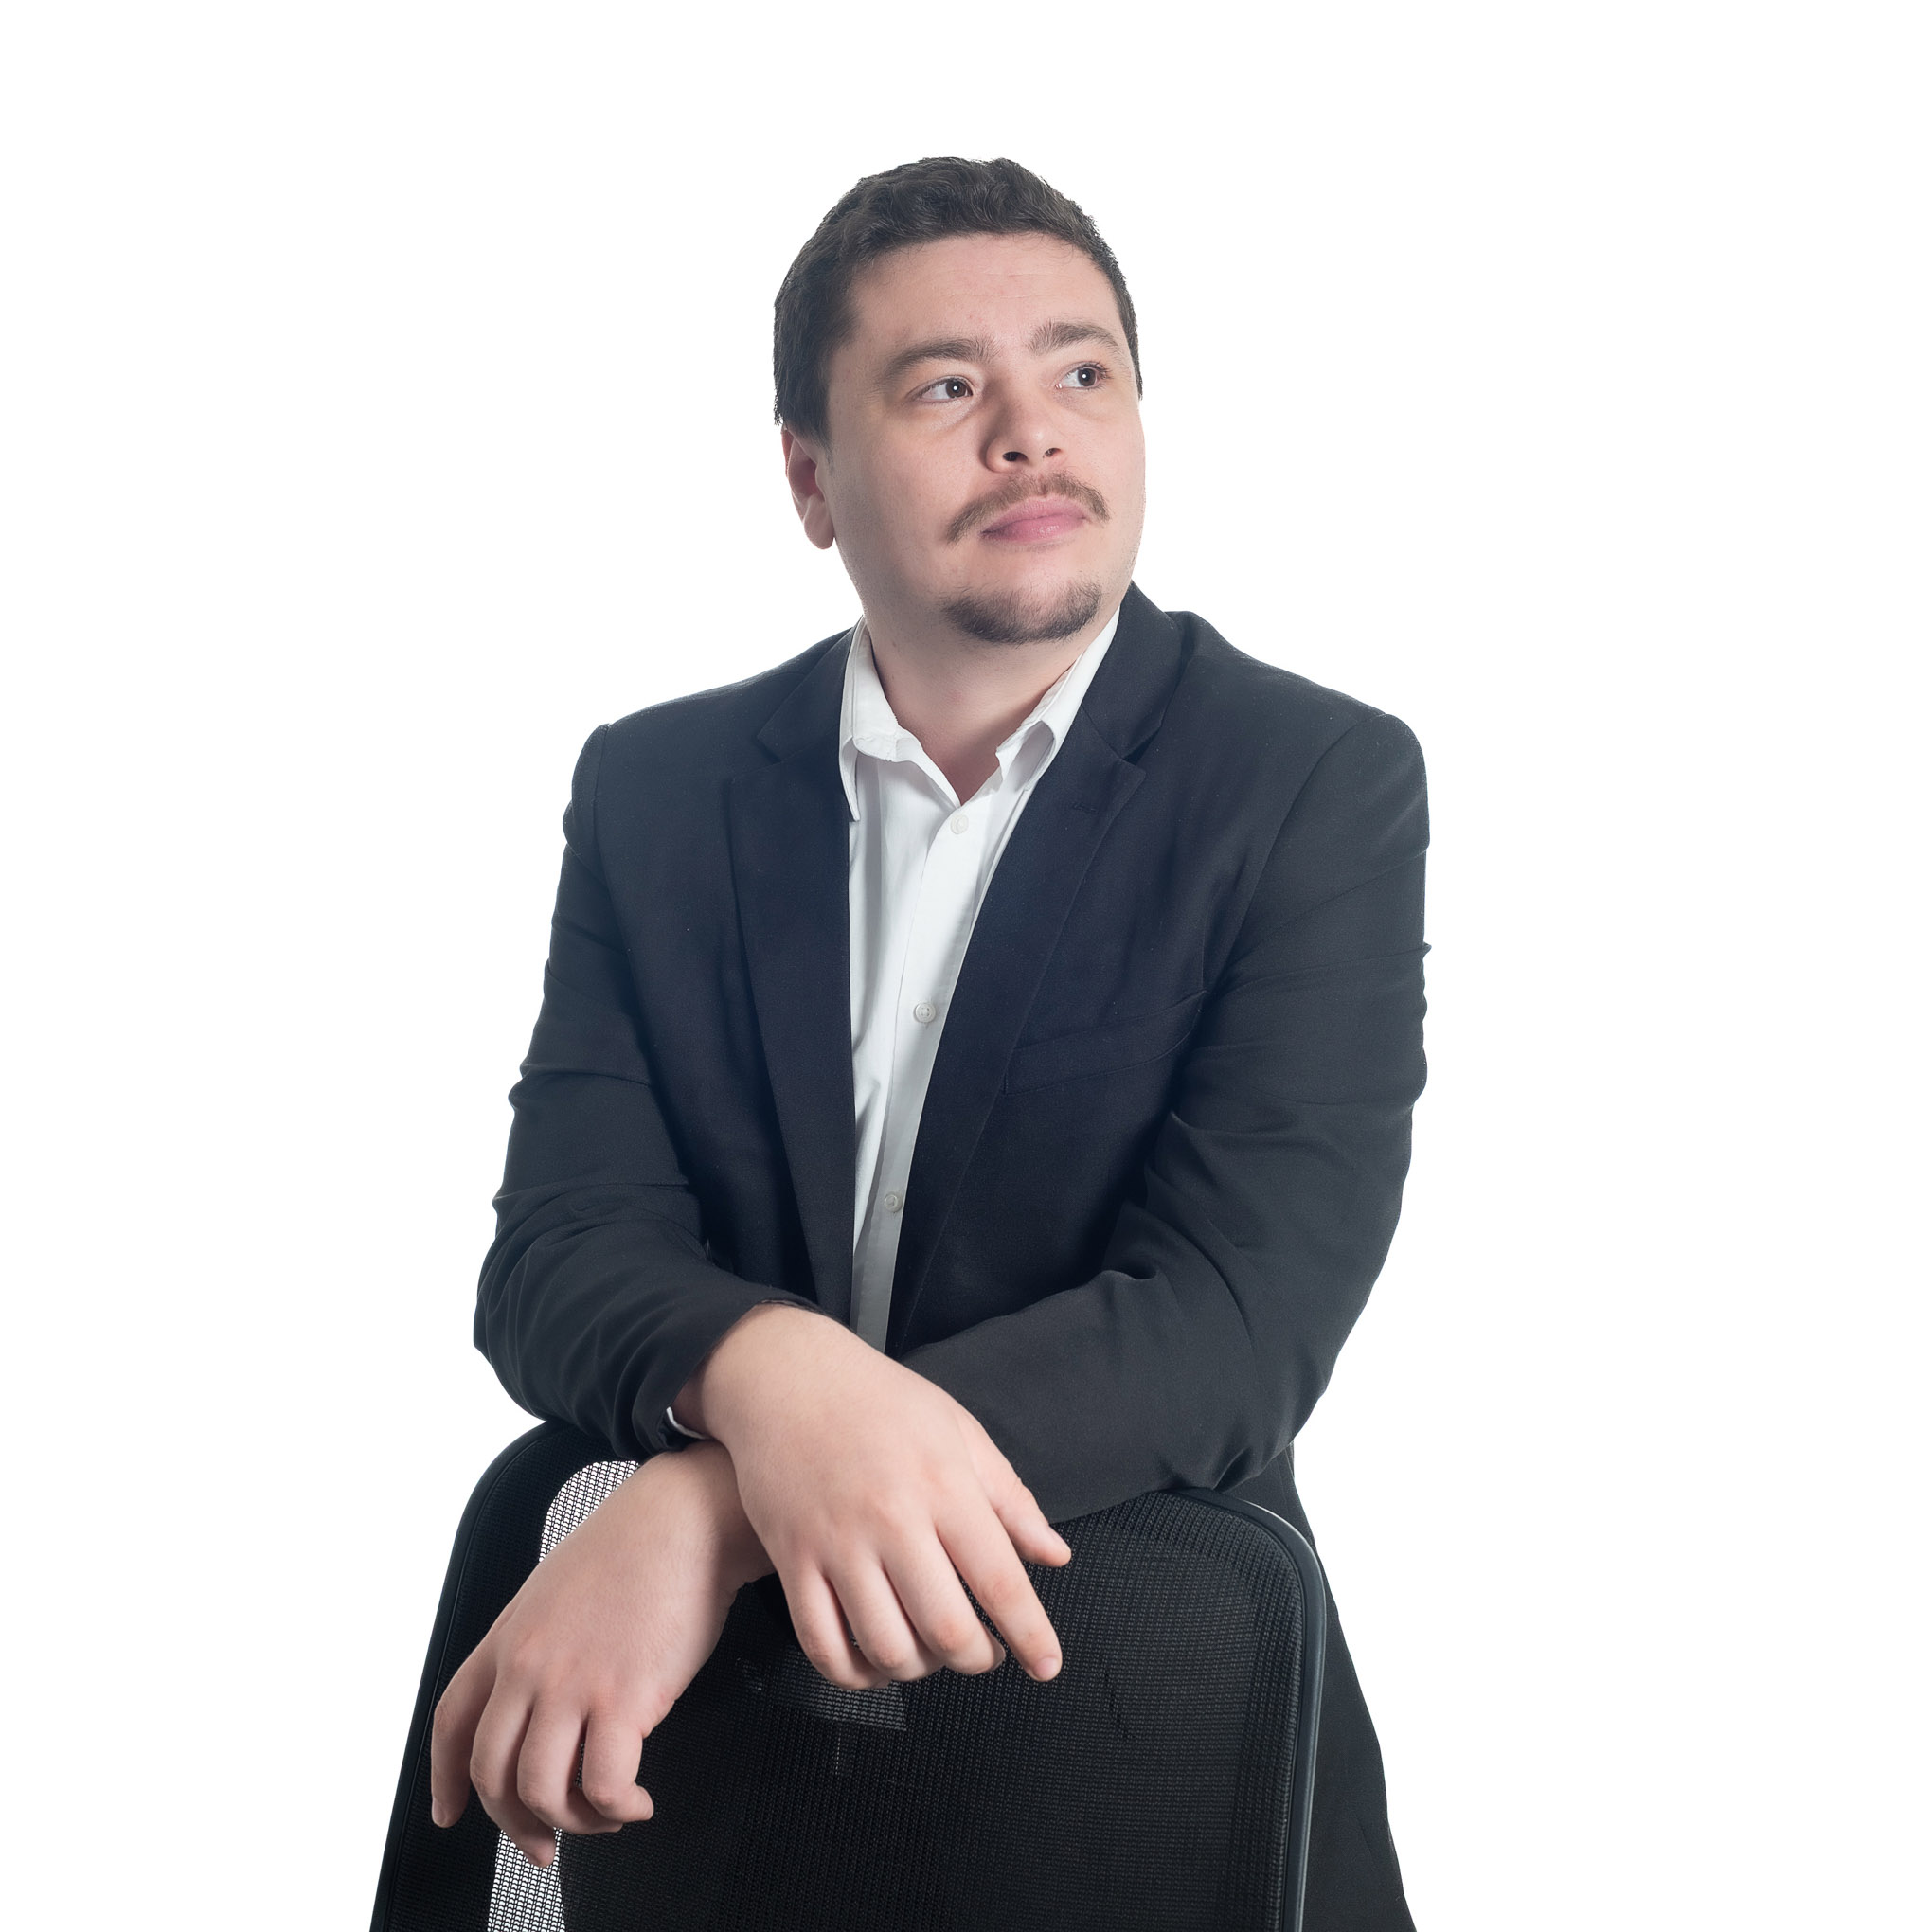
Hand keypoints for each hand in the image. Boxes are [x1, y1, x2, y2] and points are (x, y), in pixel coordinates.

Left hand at [428, 1442, 770, 1866]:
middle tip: (544, 1842)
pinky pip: (604, 1786)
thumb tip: (542, 1696)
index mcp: (509, 1635)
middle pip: (492, 1773)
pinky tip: (638, 1801)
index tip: (451, 1810)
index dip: (446, 1778)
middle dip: (516, 1823)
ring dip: (575, 1821)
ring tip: (607, 1814)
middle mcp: (529, 1665)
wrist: (689, 1516)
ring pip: (541, 1790)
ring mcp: (571, 1683)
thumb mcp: (558, 1586)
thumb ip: (537, 1639)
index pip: (452, 1721)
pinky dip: (619, 1809)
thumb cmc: (639, 1544)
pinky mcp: (624, 1697)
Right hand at [677, 1306, 1071, 1692]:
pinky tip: (874, 1660)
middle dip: (976, 1659)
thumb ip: (1010, 1499)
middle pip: (946, 1628)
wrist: (787, 1377)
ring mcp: (836, 1543)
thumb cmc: (880, 1401)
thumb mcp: (959, 1431)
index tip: (1046, 1665)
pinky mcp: (791, 1559)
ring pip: (886, 1647)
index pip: (999, 1579)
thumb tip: (1055, 1555)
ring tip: (930, 1652)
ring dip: (919, 1670)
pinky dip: (854, 1672)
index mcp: (943, 1484)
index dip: (1029, 1634)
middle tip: (985, 1654)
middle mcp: (891, 1519)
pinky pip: (822, 1644)